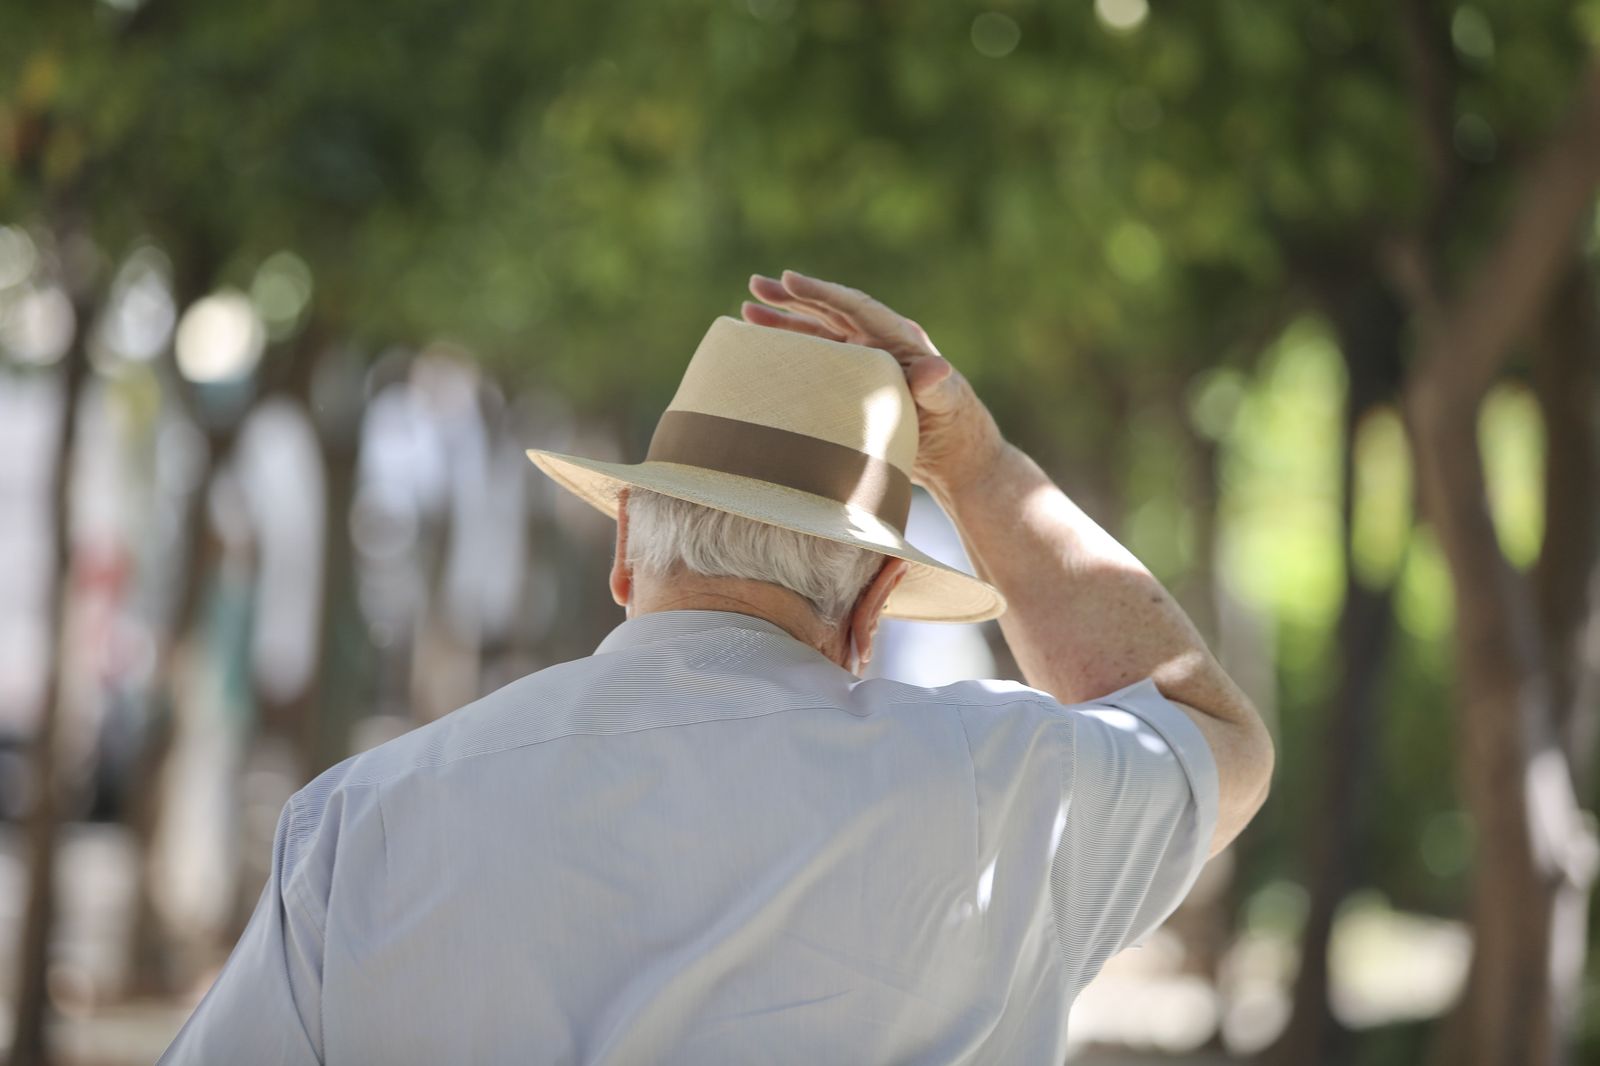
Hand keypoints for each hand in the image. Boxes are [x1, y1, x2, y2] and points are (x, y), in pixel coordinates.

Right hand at [743, 270, 1003, 493]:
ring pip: (816, 335)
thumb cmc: (954, 426)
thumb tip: (936, 369)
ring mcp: (862, 363)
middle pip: (828, 312)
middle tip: (755, 284)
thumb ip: (939, 386)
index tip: (787, 280)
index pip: (854, 306)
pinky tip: (763, 352)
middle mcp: (876, 344)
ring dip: (783, 323)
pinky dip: (790, 354)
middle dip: (791, 298)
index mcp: (897, 339)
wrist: (953, 455)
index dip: (820, 292)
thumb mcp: (949, 403)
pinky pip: (815, 363)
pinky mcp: (851, 385)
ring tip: (747, 311)